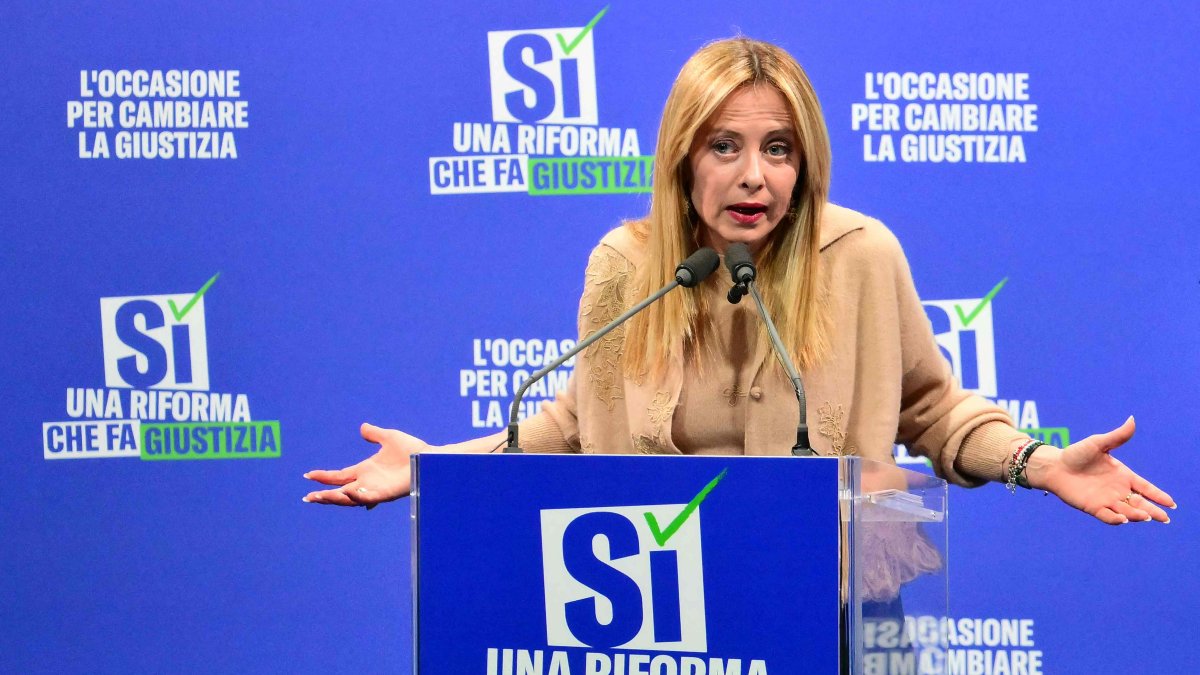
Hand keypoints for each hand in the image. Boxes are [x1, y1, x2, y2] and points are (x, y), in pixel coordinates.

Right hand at [303, 423, 430, 506]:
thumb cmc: (411, 450)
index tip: (307, 475)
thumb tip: (362, 427)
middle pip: (340, 491)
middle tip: (307, 497)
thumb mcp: (388, 437)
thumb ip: (374, 434)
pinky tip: (346, 493)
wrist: (429, 458)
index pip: (339, 476)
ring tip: (318, 497)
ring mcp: (376, 489)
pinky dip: (357, 497)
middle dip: (324, 495)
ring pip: (350, 498)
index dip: (323, 477)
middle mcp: (367, 482)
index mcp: (365, 470)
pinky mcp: (386, 493)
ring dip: (334, 498)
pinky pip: (368, 498)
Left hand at [1030, 416, 1176, 524]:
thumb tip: (1132, 419)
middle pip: (1140, 503)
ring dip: (1137, 515)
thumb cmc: (1076, 454)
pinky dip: (1116, 519)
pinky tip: (1124, 519)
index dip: (1159, 496)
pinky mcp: (1093, 507)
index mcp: (1123, 476)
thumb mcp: (1098, 443)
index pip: (1145, 488)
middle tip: (1165, 518)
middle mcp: (1117, 490)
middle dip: (1154, 511)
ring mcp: (1106, 500)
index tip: (1171, 504)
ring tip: (1147, 516)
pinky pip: (1107, 516)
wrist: (1054, 466)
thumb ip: (1117, 436)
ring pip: (1127, 511)